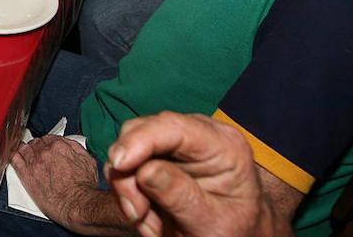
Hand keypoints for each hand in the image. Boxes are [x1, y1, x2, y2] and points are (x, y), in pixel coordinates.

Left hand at [11, 134, 101, 228]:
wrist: (77, 204)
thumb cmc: (84, 187)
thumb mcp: (87, 161)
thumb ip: (75, 148)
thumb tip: (68, 144)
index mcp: (59, 146)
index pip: (48, 138)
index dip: (48, 143)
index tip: (48, 148)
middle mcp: (45, 152)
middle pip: (36, 143)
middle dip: (38, 147)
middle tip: (40, 154)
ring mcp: (34, 162)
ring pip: (24, 149)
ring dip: (25, 150)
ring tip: (26, 153)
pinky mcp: (26, 175)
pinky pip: (14, 159)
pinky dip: (13, 155)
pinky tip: (13, 155)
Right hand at [107, 112, 270, 236]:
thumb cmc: (234, 231)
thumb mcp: (212, 222)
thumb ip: (181, 196)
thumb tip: (144, 171)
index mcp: (224, 145)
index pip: (173, 127)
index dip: (140, 140)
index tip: (119, 165)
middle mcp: (198, 134)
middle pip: (141, 133)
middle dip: (129, 174)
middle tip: (137, 214)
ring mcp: (175, 143)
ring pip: (127, 150)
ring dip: (128, 189)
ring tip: (148, 222)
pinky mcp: (157, 155)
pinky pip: (126, 166)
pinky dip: (128, 193)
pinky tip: (147, 215)